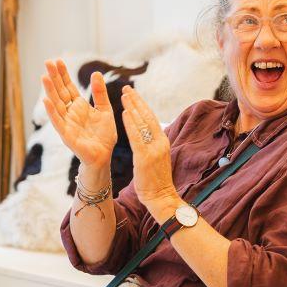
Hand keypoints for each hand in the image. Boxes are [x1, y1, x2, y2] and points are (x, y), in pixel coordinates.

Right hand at [41, 60, 117, 171]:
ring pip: (56, 104)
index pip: (69, 87)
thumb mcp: (105, 110)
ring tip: (44, 77)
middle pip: (60, 92)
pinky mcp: (66, 135)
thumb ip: (100, 93)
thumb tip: (95, 73)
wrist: (104, 156)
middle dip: (54, 78)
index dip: (63, 74)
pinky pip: (57, 122)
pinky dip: (51, 112)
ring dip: (50, 91)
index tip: (58, 61)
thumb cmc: (104, 136)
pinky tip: (46, 101)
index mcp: (79, 106)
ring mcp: (66, 123)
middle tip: (48, 62)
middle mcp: (70, 113)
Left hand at [118, 87, 178, 219]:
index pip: (152, 118)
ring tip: (124, 95)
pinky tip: (125, 113)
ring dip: (133, 107)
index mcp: (163, 141)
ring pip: (143, 123)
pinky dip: (131, 123)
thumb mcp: (156, 158)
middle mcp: (160, 142)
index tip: (133, 95)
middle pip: (148, 116)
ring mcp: (154, 149)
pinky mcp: (145, 157)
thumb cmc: (156, 180)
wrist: (162, 197)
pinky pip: (137, 136)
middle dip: (137, 101)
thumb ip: (151, 145)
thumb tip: (144, 134)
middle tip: (126, 89)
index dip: (142, 105)